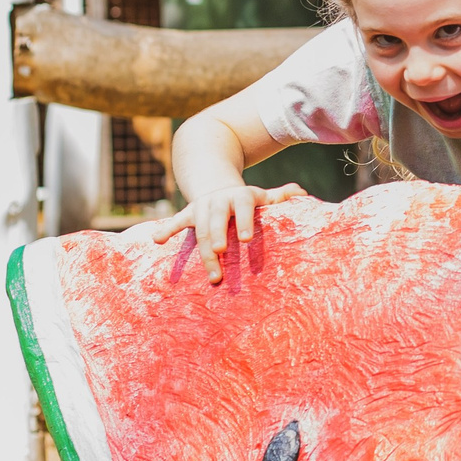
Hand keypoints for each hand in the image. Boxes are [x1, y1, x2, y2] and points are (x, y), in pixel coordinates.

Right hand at [144, 183, 304, 283]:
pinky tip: (156, 240)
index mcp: (239, 197)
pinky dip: (166, 229)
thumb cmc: (245, 199)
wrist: (216, 184)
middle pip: (217, 221)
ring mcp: (201, 207)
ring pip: (200, 231)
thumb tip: (303, 193)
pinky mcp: (188, 214)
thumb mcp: (261, 196)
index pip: (243, 207)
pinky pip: (175, 221)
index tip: (247, 239)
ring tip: (213, 276)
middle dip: (217, 237)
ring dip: (204, 253)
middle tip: (221, 253)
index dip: (245, 220)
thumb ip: (280, 197)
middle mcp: (218, 201)